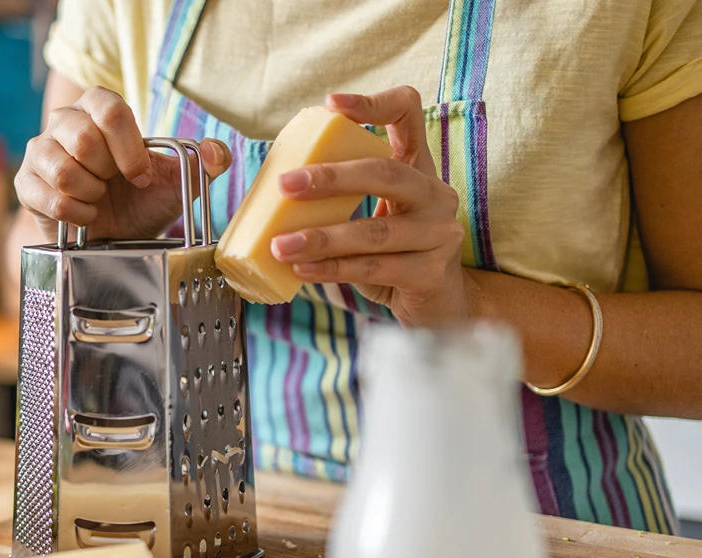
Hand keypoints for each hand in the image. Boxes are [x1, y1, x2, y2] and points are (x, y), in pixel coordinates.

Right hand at [15, 86, 231, 241]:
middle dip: (108, 174)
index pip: (110, 110)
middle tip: (114, 186)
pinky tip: (85, 216)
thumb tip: (216, 153)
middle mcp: (65, 121)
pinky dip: (76, 215)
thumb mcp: (180, 182)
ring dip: (91, 194)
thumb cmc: (141, 200)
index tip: (141, 177)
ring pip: (63, 169)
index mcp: (100, 107)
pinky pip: (50, 198)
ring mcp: (40, 151)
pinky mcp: (26, 183)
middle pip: (84, 139)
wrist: (112, 236)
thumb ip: (206, 162)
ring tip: (98, 199)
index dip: (129, 150)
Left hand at [269, 86, 471, 326]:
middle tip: (286, 185)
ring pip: (374, 231)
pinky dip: (334, 270)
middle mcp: (435, 194)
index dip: (374, 103)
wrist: (437, 305)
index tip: (332, 104)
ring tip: (281, 245)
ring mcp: (439, 233)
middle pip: (385, 172)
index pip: (408, 114)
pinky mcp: (432, 271)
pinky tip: (303, 270)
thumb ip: (335, 200)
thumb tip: (266, 191)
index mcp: (417, 168)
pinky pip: (374, 268)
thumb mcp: (368, 218)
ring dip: (322, 238)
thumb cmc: (391, 255)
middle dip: (331, 178)